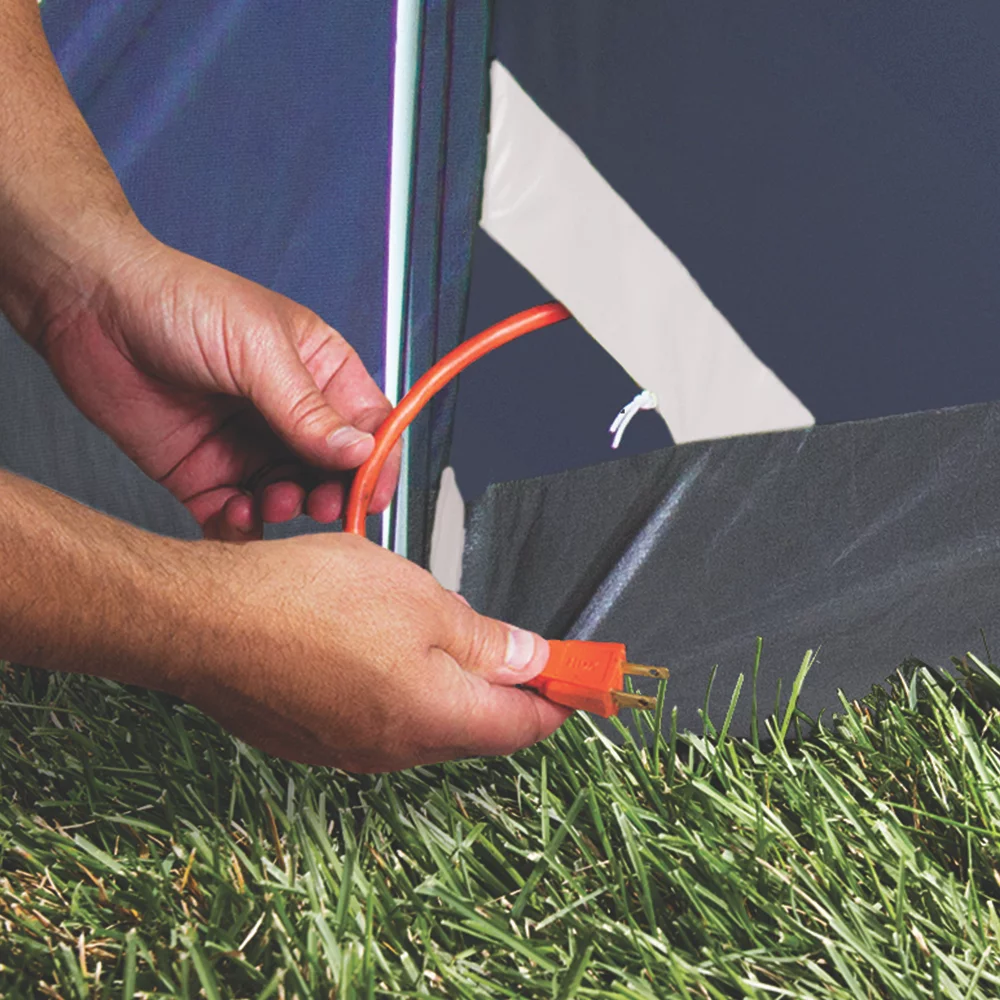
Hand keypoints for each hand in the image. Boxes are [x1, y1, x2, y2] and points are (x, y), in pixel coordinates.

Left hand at [31, 226, 398, 538]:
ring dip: (287, 510)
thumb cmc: (178, 301)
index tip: (370, 492)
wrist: (88, 307)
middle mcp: (288, 414)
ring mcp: (248, 447)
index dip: (375, 461)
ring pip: (291, 500)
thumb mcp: (256, 348)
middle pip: (334, 472)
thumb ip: (307, 408)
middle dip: (332, 493)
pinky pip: (238, 516)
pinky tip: (233, 512)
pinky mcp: (205, 475)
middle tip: (318, 501)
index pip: (368, 425)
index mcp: (318, 372)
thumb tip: (359, 450)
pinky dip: (242, 526)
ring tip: (270, 500)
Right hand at [172, 533, 570, 770]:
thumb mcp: (418, 599)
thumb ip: (483, 639)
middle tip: (523, 654)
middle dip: (508, 694)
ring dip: (452, 691)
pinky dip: (402, 693)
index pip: (523, 725)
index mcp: (435, 716)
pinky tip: (384, 651)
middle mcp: (394, 748)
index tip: (581, 682)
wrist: (200, 623)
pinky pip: (378, 723)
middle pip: (477, 730)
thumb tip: (530, 661)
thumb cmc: (304, 601)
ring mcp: (349, 749)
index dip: (560, 700)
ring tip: (449, 638)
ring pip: (427, 726)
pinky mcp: (313, 738)